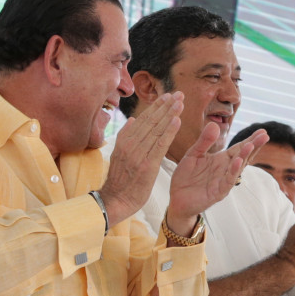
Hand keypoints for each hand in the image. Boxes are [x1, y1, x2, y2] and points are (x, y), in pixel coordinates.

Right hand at [98, 92, 182, 223]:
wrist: (114, 201)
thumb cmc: (120, 181)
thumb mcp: (119, 155)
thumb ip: (126, 137)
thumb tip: (132, 120)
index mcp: (124, 141)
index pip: (143, 119)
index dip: (156, 107)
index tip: (168, 96)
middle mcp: (130, 144)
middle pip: (151, 121)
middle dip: (166, 106)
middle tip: (179, 94)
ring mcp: (138, 154)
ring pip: (156, 130)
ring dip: (170, 114)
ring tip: (180, 102)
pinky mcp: (147, 165)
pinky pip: (160, 145)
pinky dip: (169, 131)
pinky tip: (177, 121)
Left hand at [165, 122, 265, 231]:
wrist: (176, 198)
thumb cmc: (186, 177)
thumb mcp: (193, 154)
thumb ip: (204, 141)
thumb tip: (215, 124)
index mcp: (221, 160)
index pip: (238, 148)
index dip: (250, 140)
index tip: (262, 130)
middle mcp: (225, 170)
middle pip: (242, 156)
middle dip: (253, 146)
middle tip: (265, 135)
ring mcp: (223, 181)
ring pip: (237, 168)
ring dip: (244, 156)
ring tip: (250, 145)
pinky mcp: (217, 192)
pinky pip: (227, 181)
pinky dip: (233, 172)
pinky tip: (237, 161)